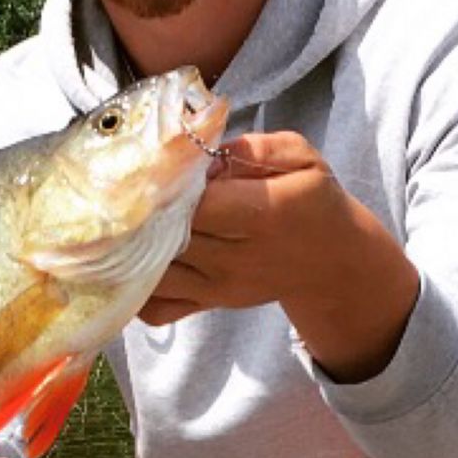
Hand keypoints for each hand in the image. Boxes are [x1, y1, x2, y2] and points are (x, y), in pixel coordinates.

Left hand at [139, 132, 419, 383]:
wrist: (331, 262)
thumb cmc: (311, 201)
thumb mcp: (301, 158)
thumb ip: (254, 148)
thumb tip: (204, 153)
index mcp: (265, 215)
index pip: (199, 203)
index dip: (170, 184)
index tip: (158, 165)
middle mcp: (239, 258)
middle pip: (168, 235)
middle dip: (143, 212)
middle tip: (130, 188)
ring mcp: (220, 288)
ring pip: (153, 273)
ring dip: (132, 249)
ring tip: (127, 221)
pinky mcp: (208, 305)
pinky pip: (157, 308)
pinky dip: (136, 289)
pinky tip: (136, 260)